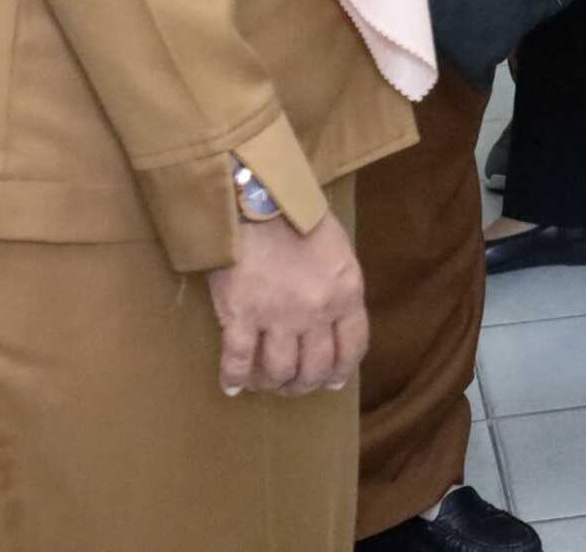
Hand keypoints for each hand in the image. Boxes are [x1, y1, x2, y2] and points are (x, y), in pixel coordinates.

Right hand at [208, 210, 367, 396]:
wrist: (259, 199)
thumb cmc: (299, 216)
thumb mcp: (337, 249)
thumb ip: (339, 285)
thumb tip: (335, 315)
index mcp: (347, 293)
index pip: (353, 346)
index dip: (342, 369)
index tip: (333, 381)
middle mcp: (317, 312)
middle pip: (316, 367)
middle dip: (305, 384)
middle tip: (294, 386)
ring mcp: (278, 317)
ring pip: (279, 371)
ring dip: (273, 384)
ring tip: (266, 383)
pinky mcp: (242, 316)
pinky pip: (238, 361)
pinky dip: (234, 378)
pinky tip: (232, 385)